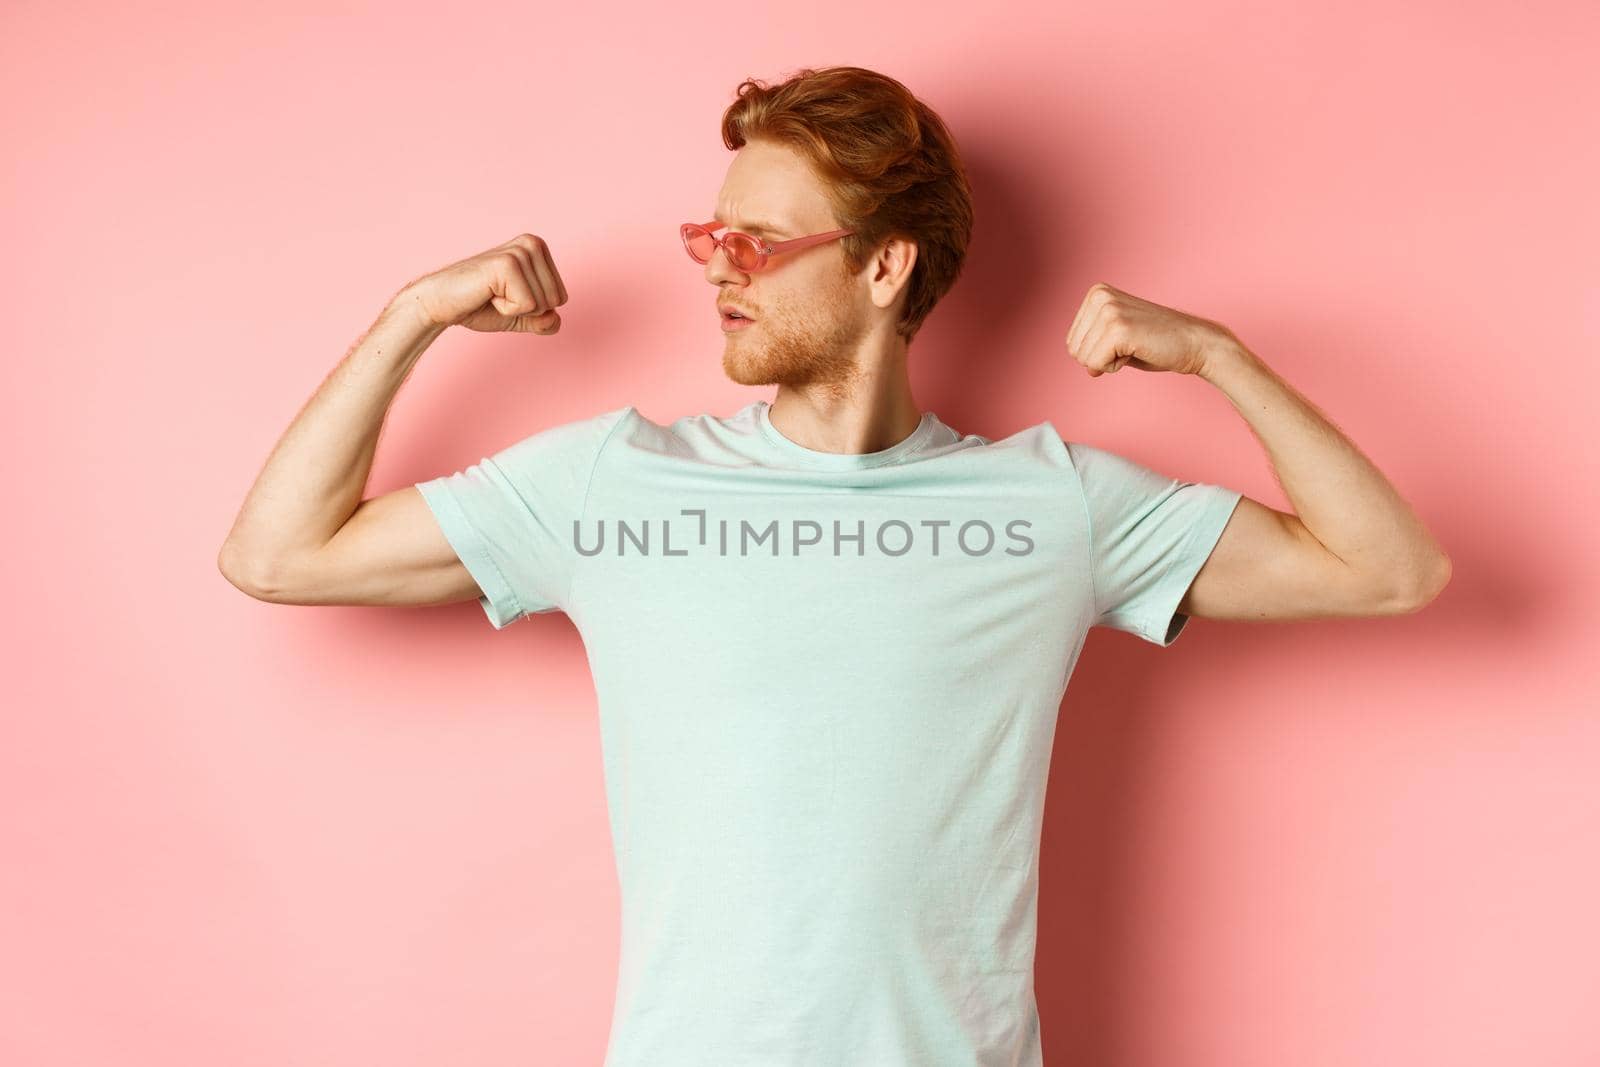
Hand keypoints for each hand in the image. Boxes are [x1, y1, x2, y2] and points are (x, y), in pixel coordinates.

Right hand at [400, 234, 568, 333]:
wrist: (442, 304)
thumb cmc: (479, 306)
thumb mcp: (521, 316)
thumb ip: (544, 321)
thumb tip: (555, 319)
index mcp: (538, 249)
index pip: (561, 297)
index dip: (534, 308)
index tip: (507, 296)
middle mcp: (532, 244)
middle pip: (556, 300)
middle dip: (527, 309)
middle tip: (498, 296)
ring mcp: (519, 252)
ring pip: (543, 304)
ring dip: (515, 309)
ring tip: (491, 294)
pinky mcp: (507, 264)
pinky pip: (527, 305)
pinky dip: (506, 310)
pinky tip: (487, 294)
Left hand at [1065, 282, 1230, 377]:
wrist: (1194, 342)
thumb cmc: (1158, 341)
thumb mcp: (1118, 337)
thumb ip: (1095, 345)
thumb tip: (1085, 365)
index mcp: (1097, 293)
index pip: (1072, 341)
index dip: (1097, 352)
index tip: (1125, 340)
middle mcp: (1100, 296)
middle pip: (1074, 350)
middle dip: (1101, 357)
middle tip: (1131, 345)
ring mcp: (1108, 310)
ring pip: (1084, 359)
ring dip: (1109, 362)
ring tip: (1135, 346)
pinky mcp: (1117, 329)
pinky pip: (1096, 365)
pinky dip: (1115, 367)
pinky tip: (1136, 351)